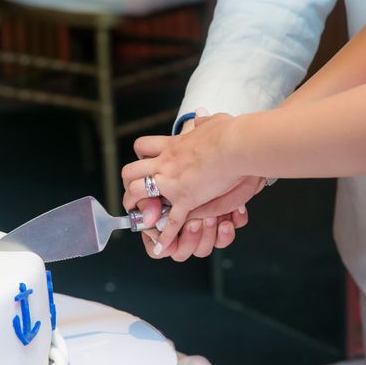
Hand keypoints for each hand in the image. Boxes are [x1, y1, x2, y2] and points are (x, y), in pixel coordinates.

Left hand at [122, 112, 245, 252]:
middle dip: (129, 183)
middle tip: (135, 193)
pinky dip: (165, 237)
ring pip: (139, 194)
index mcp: (173, 145)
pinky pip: (170, 221)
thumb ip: (205, 123)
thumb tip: (203, 116)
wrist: (236, 144)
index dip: (141, 155)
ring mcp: (173, 182)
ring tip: (140, 218)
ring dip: (137, 207)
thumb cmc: (230, 132)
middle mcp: (166, 163)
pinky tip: (162, 247)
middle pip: (130, 171)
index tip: (146, 162)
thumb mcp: (214, 122)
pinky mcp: (186, 199)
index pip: (144, 146)